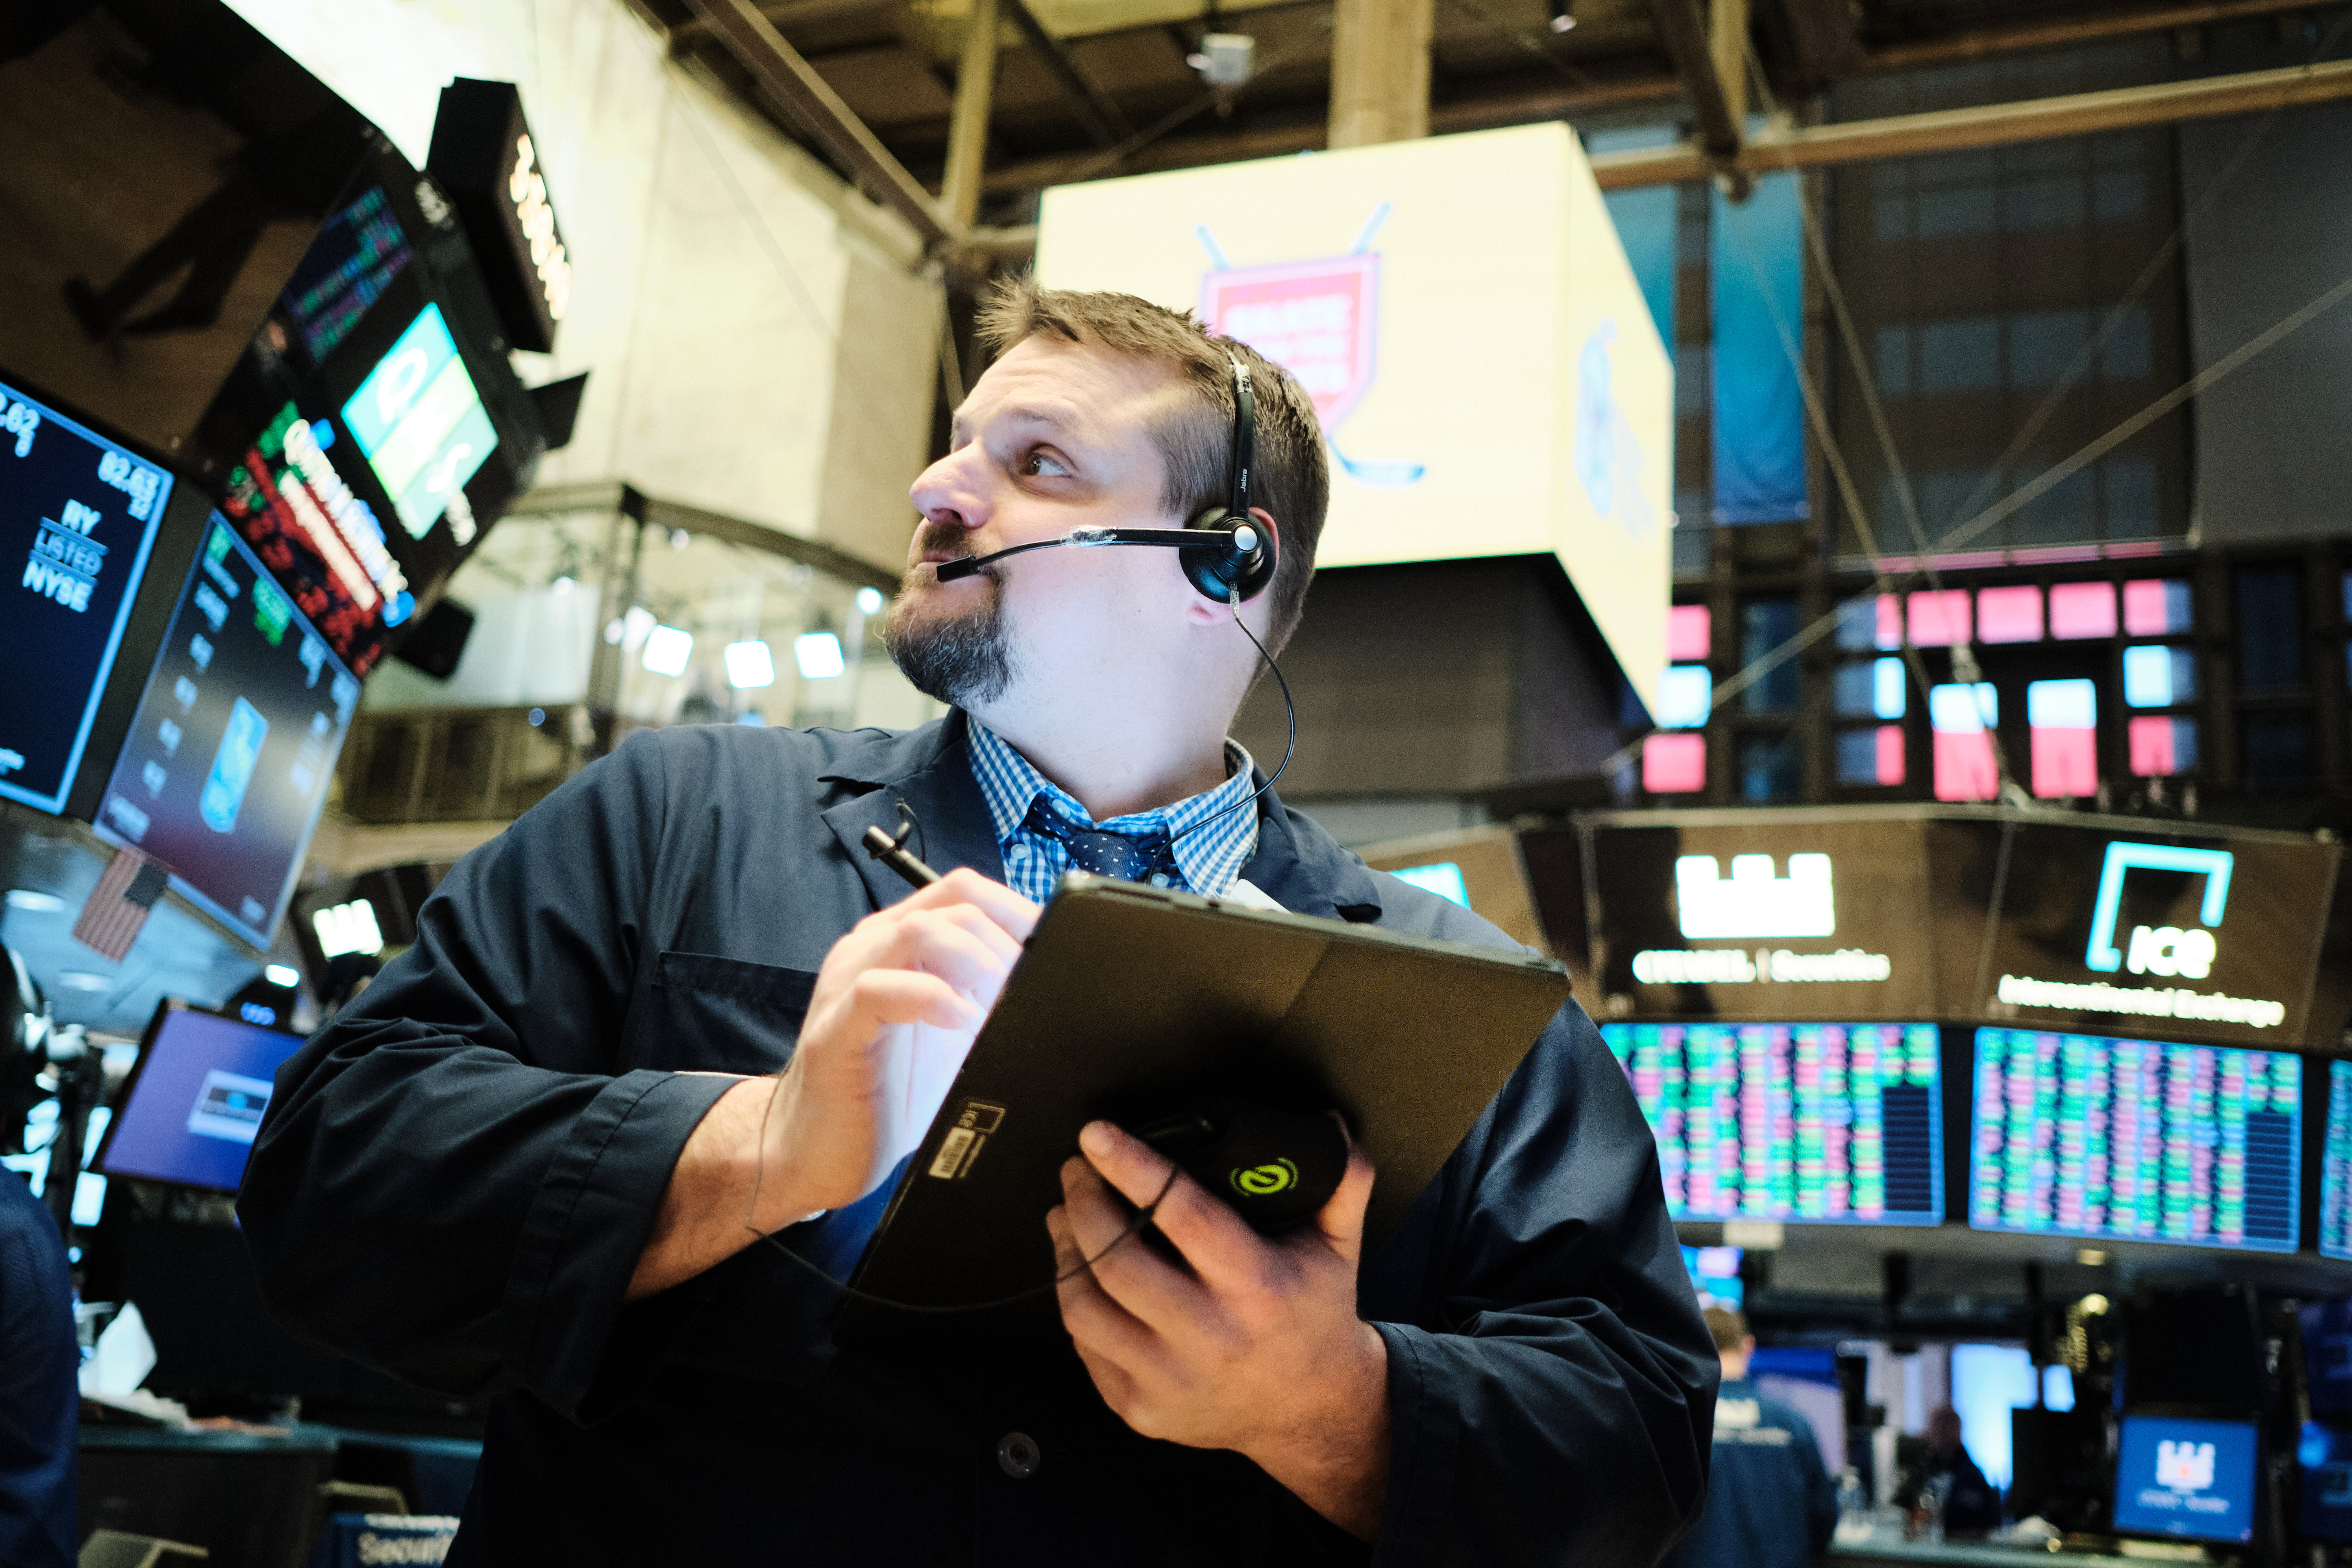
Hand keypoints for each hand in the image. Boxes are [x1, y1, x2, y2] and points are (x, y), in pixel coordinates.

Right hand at [758, 868, 1038, 1220]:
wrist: (816, 1150)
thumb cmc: (888, 1092)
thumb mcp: (953, 1033)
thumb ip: (986, 997)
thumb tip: (1054, 984)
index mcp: (898, 941)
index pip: (965, 891)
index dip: (1019, 911)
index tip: (1056, 949)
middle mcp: (871, 948)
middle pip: (955, 903)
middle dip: (1009, 943)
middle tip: (1035, 990)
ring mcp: (846, 983)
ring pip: (919, 931)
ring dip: (978, 964)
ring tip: (1002, 1007)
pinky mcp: (833, 1030)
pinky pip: (878, 989)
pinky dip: (933, 1000)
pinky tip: (960, 1025)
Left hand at [1046, 1118, 1390, 1538]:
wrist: (1310, 1413)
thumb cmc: (1314, 1317)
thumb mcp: (1339, 1249)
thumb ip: (1342, 1183)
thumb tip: (1331, 1126)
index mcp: (1256, 1288)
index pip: (1183, 1216)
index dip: (1133, 1168)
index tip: (1097, 1134)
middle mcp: (1209, 1336)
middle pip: (1117, 1260)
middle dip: (1083, 1203)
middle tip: (1075, 1168)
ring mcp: (1170, 1380)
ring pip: (1085, 1309)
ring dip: (1066, 1251)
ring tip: (1066, 1215)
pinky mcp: (1141, 1410)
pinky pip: (1085, 1349)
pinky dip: (1074, 1301)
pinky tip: (1079, 1271)